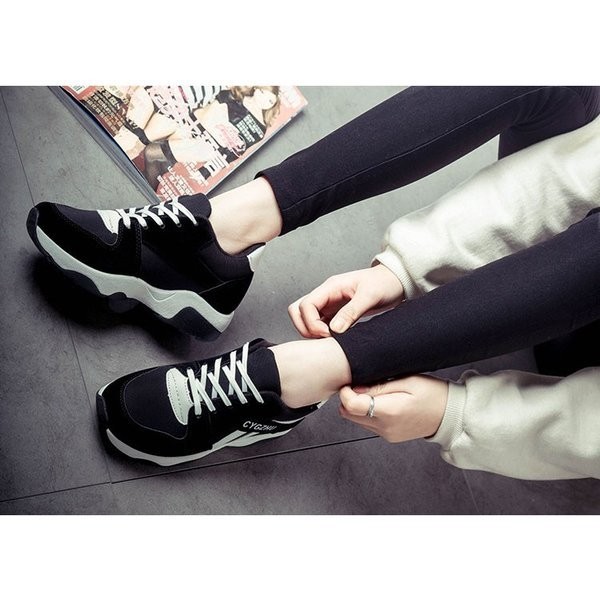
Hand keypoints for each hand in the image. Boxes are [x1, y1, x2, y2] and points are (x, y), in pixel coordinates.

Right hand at [288, 264, 404, 337]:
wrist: (395, 281)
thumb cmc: (384, 283)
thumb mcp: (370, 296)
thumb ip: (351, 312)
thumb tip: (334, 329)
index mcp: (330, 287)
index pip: (305, 305)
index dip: (311, 323)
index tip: (329, 334)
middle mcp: (325, 295)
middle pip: (297, 311)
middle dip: (305, 328)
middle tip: (325, 339)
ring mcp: (328, 304)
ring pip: (305, 318)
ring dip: (312, 332)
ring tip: (332, 340)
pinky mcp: (335, 313)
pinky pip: (318, 323)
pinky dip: (321, 333)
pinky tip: (336, 339)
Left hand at [338, 375, 447, 441]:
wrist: (450, 414)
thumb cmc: (433, 394)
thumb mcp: (407, 381)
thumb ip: (379, 386)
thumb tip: (355, 388)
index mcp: (389, 412)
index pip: (351, 406)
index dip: (345, 392)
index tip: (350, 382)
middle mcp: (385, 427)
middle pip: (348, 414)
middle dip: (349, 398)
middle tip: (360, 384)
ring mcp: (387, 434)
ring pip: (356, 420)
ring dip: (358, 406)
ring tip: (374, 392)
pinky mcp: (389, 436)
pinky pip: (368, 424)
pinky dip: (367, 412)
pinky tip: (381, 402)